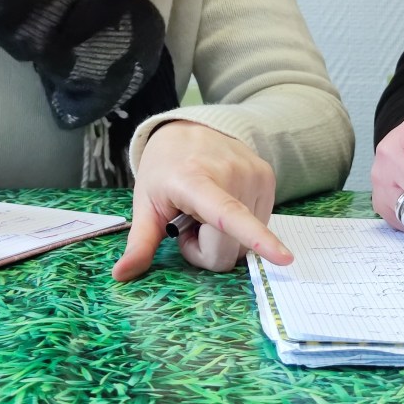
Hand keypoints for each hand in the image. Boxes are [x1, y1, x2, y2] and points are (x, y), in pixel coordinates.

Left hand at [112, 120, 289, 279]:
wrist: (188, 128)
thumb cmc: (164, 169)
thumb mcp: (145, 204)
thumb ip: (139, 243)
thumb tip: (120, 275)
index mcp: (196, 181)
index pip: (228, 216)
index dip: (256, 239)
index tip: (283, 257)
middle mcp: (233, 174)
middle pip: (231, 249)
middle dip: (206, 251)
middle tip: (188, 226)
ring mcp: (255, 175)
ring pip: (246, 243)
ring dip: (225, 239)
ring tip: (206, 211)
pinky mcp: (268, 177)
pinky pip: (257, 227)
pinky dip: (239, 228)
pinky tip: (223, 206)